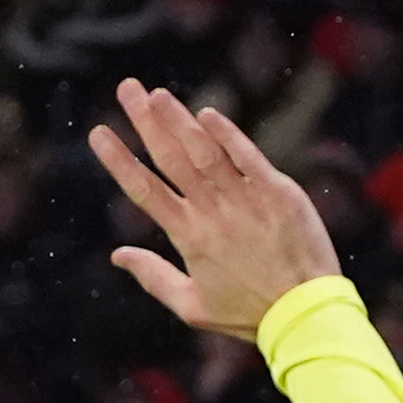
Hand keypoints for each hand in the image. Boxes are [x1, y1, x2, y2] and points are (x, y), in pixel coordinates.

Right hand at [88, 77, 338, 340]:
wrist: (303, 313)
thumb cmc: (248, 314)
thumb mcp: (192, 307)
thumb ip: (153, 277)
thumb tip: (117, 255)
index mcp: (187, 237)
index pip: (144, 190)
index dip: (119, 160)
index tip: (98, 133)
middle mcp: (211, 213)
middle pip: (170, 159)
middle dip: (145, 122)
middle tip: (126, 89)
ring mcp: (245, 200)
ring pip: (204, 153)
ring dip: (178, 120)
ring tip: (156, 94)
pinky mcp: (278, 193)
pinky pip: (249, 158)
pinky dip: (228, 135)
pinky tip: (206, 114)